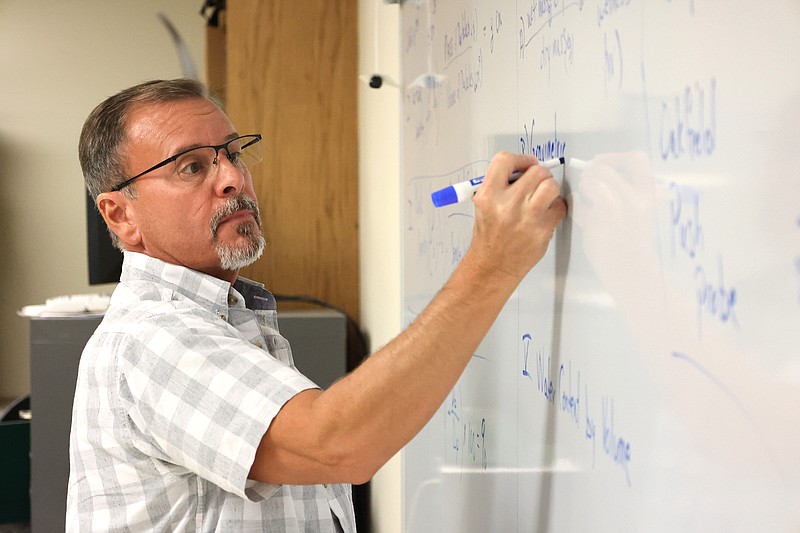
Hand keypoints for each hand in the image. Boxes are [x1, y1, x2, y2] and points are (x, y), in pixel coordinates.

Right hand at [468, 152, 566, 281]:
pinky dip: (555, 208)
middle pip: (536, 171)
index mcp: (488, 195)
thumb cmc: (489, 236)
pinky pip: (560, 206)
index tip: (526, 164)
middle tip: (537, 183)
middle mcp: (506, 204)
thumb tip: (525, 169)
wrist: (493, 266)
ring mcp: (526, 217)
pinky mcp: (542, 229)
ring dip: (549, 189)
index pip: (505, 161)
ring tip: (542, 197)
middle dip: (539, 175)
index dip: (521, 159)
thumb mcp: (484, 205)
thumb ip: (501, 185)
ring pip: (550, 186)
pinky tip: (545, 215)